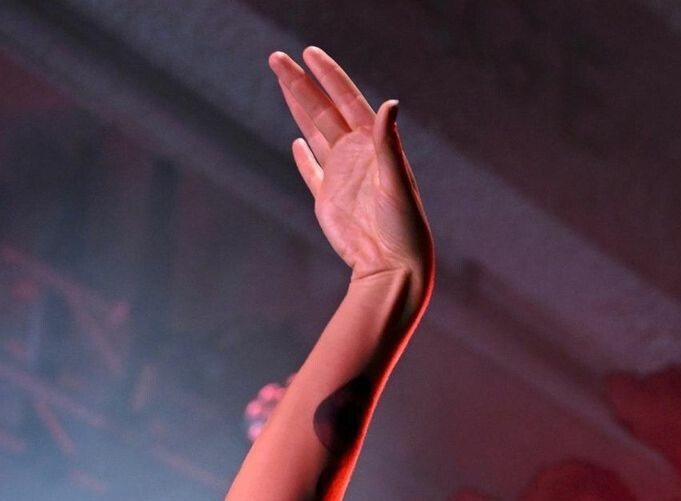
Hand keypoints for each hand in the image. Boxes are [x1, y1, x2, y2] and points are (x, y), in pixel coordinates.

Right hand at [269, 45, 434, 297]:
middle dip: (301, 84)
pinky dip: (304, 158)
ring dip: (298, 108)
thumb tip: (389, 104)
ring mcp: (341, 177)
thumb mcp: (397, 183)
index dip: (329, 76)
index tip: (309, 53)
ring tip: (281, 81)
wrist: (393, 267)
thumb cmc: (403, 228)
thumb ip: (388, 144)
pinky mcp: (328, 201)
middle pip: (323, 111)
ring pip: (314, 134)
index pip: (347, 101)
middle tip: (277, 57)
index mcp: (374, 146)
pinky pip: (312, 173)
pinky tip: (296, 142)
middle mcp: (356, 156)